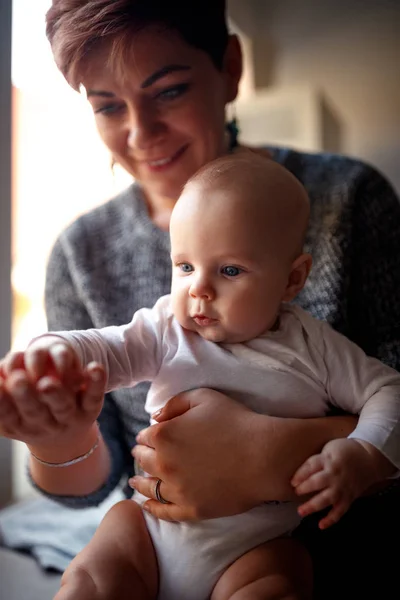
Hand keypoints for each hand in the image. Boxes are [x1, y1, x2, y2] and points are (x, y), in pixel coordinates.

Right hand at [0, 342, 105, 452]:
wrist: (67, 442)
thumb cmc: (31, 419)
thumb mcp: (11, 417)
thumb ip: (1, 401)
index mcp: (22, 425)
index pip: (9, 416)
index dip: (1, 402)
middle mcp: (45, 424)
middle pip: (35, 412)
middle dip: (26, 396)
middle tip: (18, 378)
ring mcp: (69, 418)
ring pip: (63, 406)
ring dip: (56, 394)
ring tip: (48, 381)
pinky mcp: (90, 409)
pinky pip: (93, 396)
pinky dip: (96, 383)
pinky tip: (94, 367)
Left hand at [130, 388, 267, 521]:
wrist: (264, 455)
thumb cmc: (236, 421)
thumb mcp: (204, 397)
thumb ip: (175, 403)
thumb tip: (155, 417)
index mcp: (164, 435)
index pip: (145, 436)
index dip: (148, 435)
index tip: (152, 437)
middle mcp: (164, 463)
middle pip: (143, 461)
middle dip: (141, 455)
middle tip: (141, 455)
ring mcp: (177, 489)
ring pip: (149, 487)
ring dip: (139, 483)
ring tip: (135, 483)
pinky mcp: (191, 509)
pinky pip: (164, 511)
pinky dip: (152, 508)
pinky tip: (147, 505)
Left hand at [291, 438, 392, 528]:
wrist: (370, 458)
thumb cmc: (345, 451)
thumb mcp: (329, 448)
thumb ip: (317, 460)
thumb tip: (300, 473)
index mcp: (328, 459)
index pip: (311, 466)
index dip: (300, 475)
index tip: (292, 482)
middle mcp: (335, 474)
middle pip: (317, 482)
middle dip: (305, 488)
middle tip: (295, 492)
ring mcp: (343, 487)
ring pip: (327, 498)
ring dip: (313, 506)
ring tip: (301, 511)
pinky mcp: (350, 497)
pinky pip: (340, 510)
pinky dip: (331, 519)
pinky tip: (321, 525)